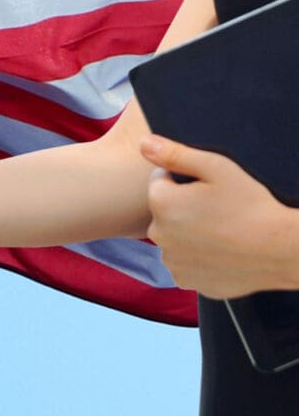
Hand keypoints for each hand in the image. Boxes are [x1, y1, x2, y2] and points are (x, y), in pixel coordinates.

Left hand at [141, 134, 298, 298]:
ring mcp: (172, 261)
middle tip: (217, 210)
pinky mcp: (187, 281)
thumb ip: (174, 153)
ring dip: (187, 233)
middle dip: (182, 207)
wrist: (282, 249)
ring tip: (220, 231)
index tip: (207, 189)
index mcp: (161, 202)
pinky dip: (196, 257)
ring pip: (173, 238)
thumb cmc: (251, 205)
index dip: (183, 181)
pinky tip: (219, 252)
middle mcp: (158, 235)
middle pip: (163, 212)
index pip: (159, 181)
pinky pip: (184, 262)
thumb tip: (143, 143)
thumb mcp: (216, 167)